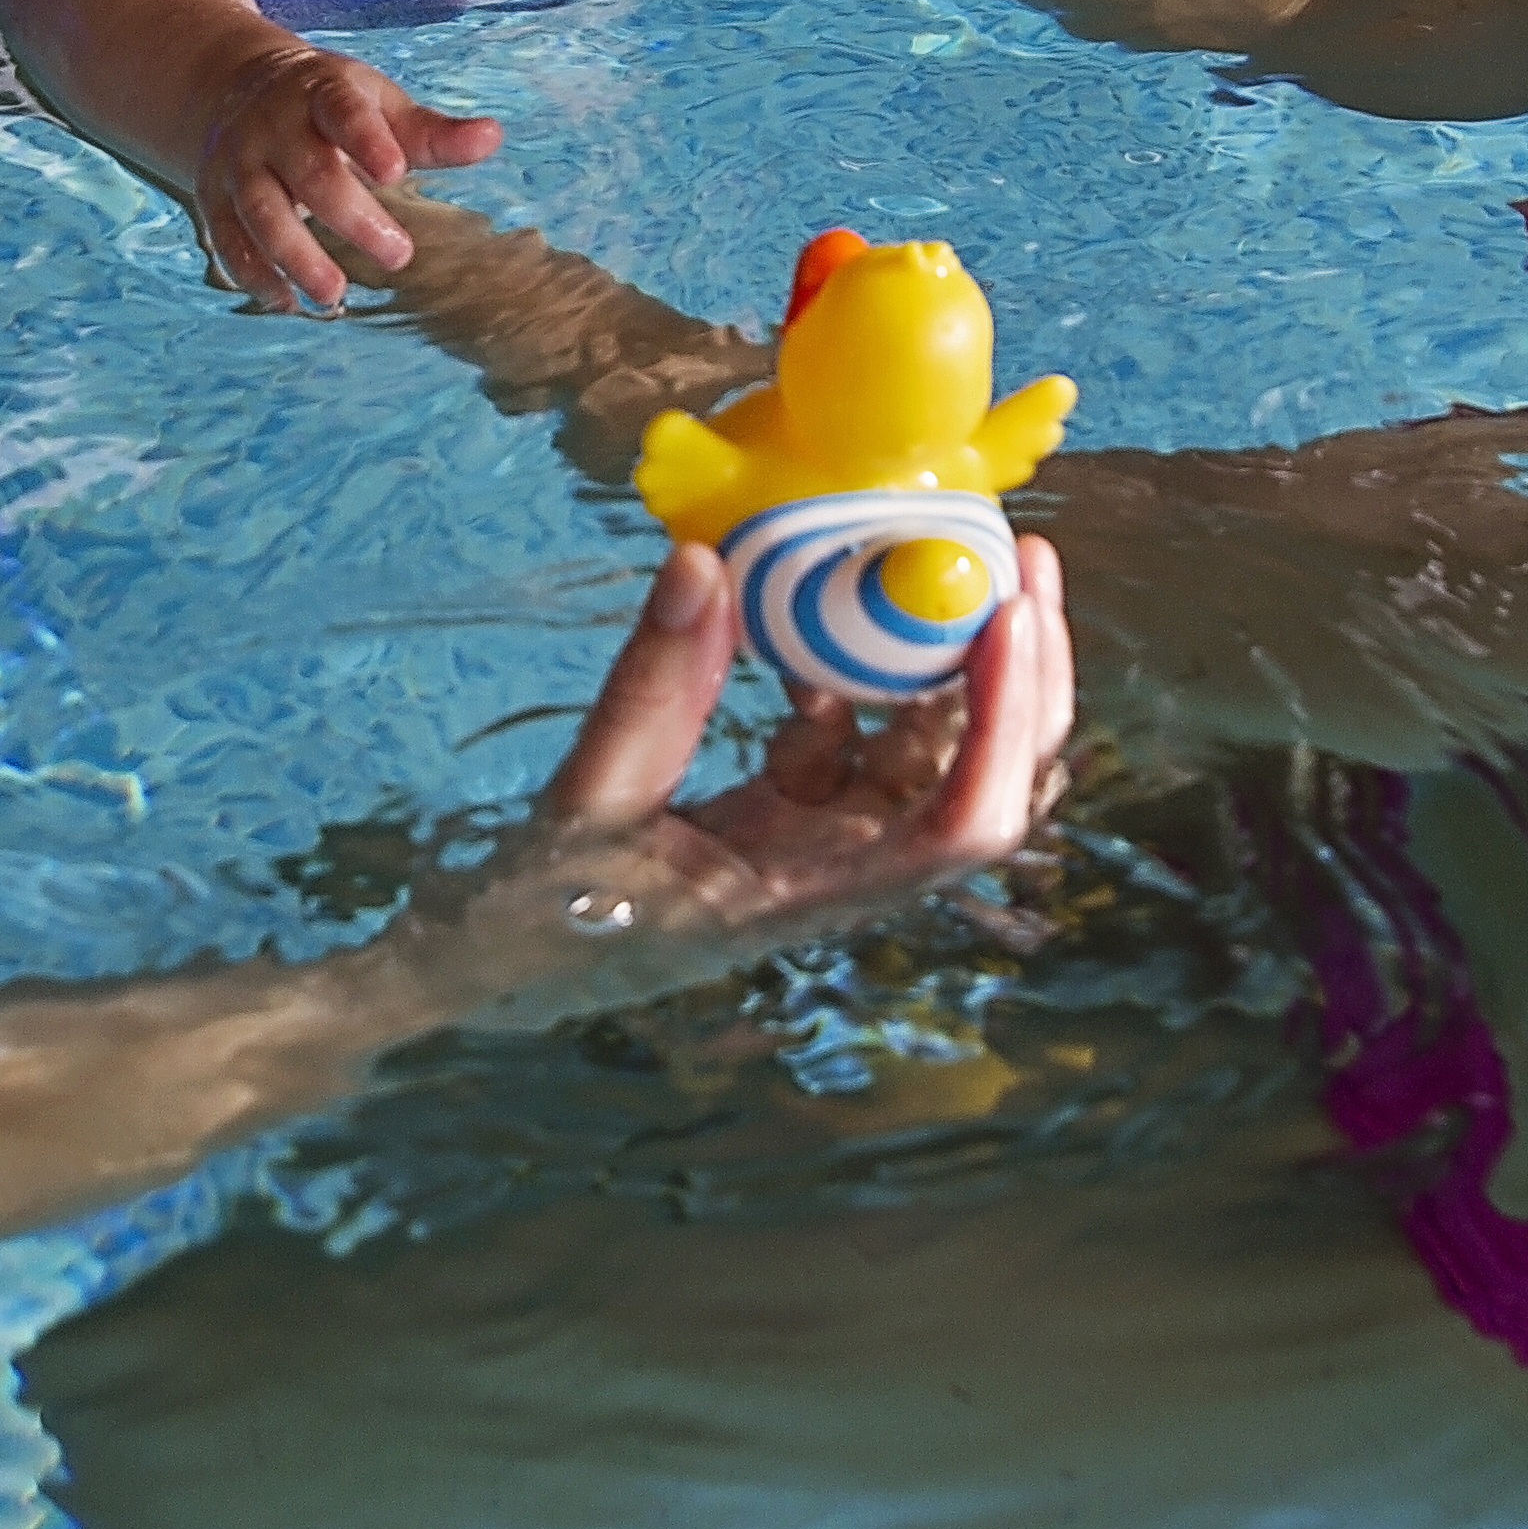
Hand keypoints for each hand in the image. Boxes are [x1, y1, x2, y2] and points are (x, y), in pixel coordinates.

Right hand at [198, 48, 503, 311]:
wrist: (236, 88)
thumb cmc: (330, 105)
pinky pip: (229, 240)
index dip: (368, 141)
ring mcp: (240, 163)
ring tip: (334, 295)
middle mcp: (274, 127)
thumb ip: (431, 132)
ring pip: (261, 212)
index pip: (343, 112)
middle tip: (399, 256)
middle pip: (308, 174)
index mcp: (321, 93)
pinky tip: (288, 303)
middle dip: (351, 218)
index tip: (397, 174)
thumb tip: (492, 137)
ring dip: (295, 257)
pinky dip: (254, 275)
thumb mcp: (379, 104)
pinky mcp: (215, 197)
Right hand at [413, 539, 1078, 1025]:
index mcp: (813, 893)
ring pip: (937, 755)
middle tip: (1025, 558)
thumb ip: (648, 688)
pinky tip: (828, 609)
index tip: (1006, 616)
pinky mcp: (795, 817)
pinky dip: (866, 671)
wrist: (500, 970)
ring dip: (965, 664)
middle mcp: (843, 874)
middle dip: (1027, 675)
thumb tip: (705, 562)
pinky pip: (862, 738)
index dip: (1007, 725)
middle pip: (985, 783)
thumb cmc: (538, 918)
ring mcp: (826, 846)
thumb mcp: (586, 798)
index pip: (958, 826)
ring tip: (960, 558)